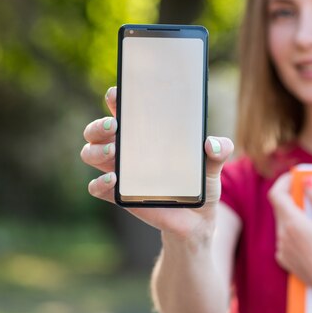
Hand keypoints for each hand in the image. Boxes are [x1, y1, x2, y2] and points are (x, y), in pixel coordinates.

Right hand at [80, 87, 233, 239]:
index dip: (117, 98)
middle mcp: (127, 149)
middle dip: (99, 125)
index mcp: (146, 133)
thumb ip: (220, 150)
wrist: (198, 219)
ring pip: (91, 153)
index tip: (118, 93)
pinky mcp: (120, 196)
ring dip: (96, 150)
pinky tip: (113, 179)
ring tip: (112, 152)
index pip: (125, 109)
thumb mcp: (213, 164)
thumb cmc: (200, 182)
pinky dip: (100, 183)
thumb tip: (212, 144)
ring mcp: (120, 171)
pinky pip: (97, 188)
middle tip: (114, 125)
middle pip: (98, 130)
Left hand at [268, 174, 311, 301]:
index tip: (294, 178)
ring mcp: (282, 249)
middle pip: (280, 208)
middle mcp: (282, 235)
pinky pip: (284, 238)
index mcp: (292, 224)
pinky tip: (311, 239)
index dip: (283, 182)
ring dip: (294, 216)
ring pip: (282, 223)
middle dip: (292, 198)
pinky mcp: (284, 260)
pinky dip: (294, 232)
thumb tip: (308, 181)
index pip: (276, 194)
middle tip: (309, 194)